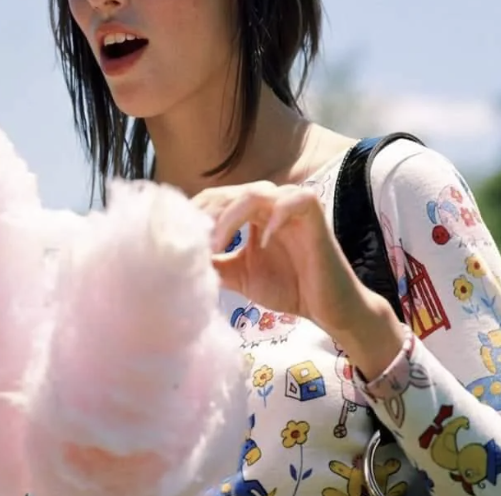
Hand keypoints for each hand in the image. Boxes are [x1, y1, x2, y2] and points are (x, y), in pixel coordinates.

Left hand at [193, 181, 404, 374]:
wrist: (326, 309)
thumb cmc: (286, 286)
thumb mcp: (238, 274)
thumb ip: (213, 262)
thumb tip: (177, 258)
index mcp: (251, 211)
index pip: (217, 198)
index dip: (195, 212)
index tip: (175, 235)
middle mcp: (270, 202)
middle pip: (230, 192)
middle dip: (207, 214)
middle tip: (190, 239)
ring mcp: (293, 205)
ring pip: (256, 192)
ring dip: (231, 216)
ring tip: (217, 244)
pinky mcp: (315, 215)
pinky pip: (296, 200)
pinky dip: (276, 217)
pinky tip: (261, 242)